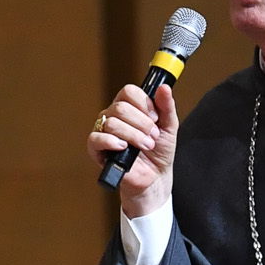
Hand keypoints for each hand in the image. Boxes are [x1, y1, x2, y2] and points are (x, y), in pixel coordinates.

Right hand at [88, 77, 177, 218]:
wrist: (156, 177)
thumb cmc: (159, 151)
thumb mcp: (169, 126)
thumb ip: (166, 106)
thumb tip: (164, 87)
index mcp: (130, 107)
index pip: (128, 91)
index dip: (143, 103)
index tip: (155, 117)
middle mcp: (114, 116)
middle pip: (120, 107)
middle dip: (142, 123)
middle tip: (153, 136)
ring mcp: (104, 131)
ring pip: (112, 123)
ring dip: (133, 135)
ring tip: (145, 146)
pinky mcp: (97, 149)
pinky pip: (95, 138)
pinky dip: (111, 142)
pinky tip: (124, 147)